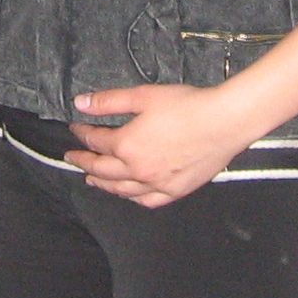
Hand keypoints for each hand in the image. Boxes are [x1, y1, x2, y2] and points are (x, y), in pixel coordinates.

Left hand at [65, 83, 257, 207]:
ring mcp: (156, 184)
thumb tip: (81, 104)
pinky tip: (127, 193)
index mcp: (126, 145)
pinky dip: (132, 197)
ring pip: (121, 190)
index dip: (82, 134)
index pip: (96, 142)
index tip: (76, 128)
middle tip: (73, 157)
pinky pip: (147, 200)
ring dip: (102, 184)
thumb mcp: (143, 96)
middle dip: (84, 162)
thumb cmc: (187, 106)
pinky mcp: (175, 190)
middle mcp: (138, 170)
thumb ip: (109, 101)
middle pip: (102, 170)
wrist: (224, 122)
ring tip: (91, 179)